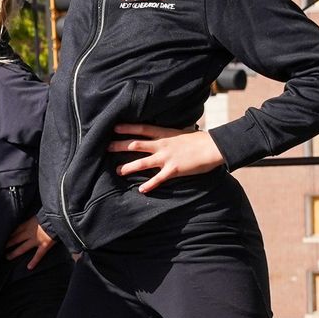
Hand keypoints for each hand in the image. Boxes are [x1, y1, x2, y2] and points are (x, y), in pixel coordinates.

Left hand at [4, 217, 54, 269]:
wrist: (58, 217)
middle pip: (15, 239)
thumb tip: (29, 221)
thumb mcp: (37, 215)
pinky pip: (38, 255)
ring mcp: (36, 239)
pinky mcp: (44, 245)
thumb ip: (31, 220)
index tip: (0, 237)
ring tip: (7, 257)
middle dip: (7, 244)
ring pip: (22, 248)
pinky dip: (34, 261)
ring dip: (14, 253)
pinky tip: (29, 267)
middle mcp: (29, 232)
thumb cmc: (49, 215)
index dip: (7, 234)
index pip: (14, 230)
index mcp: (28, 224)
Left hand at [107, 122, 224, 194]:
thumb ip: (167, 135)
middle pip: (136, 144)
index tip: (113, 127)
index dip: (127, 128)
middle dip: (120, 146)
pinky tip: (141, 190)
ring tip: (118, 171)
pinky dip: (150, 185)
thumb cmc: (197, 140)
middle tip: (106, 148)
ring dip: (129, 167)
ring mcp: (167, 158)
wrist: (213, 147)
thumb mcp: (179, 133)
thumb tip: (159, 134)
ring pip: (143, 162)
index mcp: (164, 134)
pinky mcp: (174, 170)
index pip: (142, 129)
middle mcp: (162, 145)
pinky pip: (158, 179)